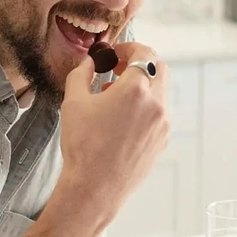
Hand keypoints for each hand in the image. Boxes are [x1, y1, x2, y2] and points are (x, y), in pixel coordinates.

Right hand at [57, 42, 169, 224]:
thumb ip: (82, 73)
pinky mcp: (162, 141)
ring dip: (141, 88)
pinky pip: (158, 114)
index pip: (144, 53)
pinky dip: (145, 108)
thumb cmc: (83, 146)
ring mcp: (162, 124)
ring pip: (159, 93)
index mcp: (136, 89)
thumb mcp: (73, 102)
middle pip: (158, 69)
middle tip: (117, 72)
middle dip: (139, 65)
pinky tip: (121, 121)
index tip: (114, 54)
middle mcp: (156, 104)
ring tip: (114, 100)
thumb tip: (89, 62)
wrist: (95, 188)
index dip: (128, 48)